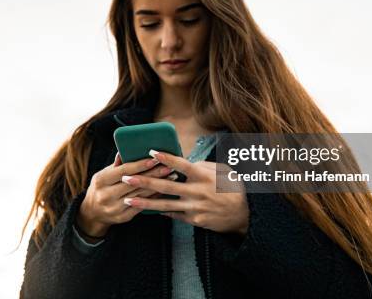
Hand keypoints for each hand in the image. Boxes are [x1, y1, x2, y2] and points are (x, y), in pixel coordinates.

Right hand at [77, 152, 174, 238]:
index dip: (140, 165)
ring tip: (172, 176)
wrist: (92, 213)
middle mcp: (106, 195)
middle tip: (169, 166)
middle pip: (134, 183)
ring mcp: (114, 208)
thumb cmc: (101, 188)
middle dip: (154, 174)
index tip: (155, 159)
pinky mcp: (123, 217)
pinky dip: (154, 197)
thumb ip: (116, 165)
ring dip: (158, 185)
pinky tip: (164, 190)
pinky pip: (142, 206)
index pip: (124, 171)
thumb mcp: (103, 175)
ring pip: (141, 195)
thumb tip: (125, 150)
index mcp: (101, 181)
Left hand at [121, 150, 248, 235]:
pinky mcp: (194, 220)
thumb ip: (201, 165)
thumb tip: (183, 161)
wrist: (245, 213)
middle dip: (144, 181)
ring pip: (164, 204)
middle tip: (126, 176)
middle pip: (166, 185)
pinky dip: (160, 211)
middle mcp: (197, 191)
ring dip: (145, 201)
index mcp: (204, 175)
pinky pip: (173, 215)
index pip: (181, 164)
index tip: (150, 152)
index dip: (166, 158)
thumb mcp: (221, 170)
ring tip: (128, 199)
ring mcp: (194, 207)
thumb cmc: (232, 186)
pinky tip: (146, 209)